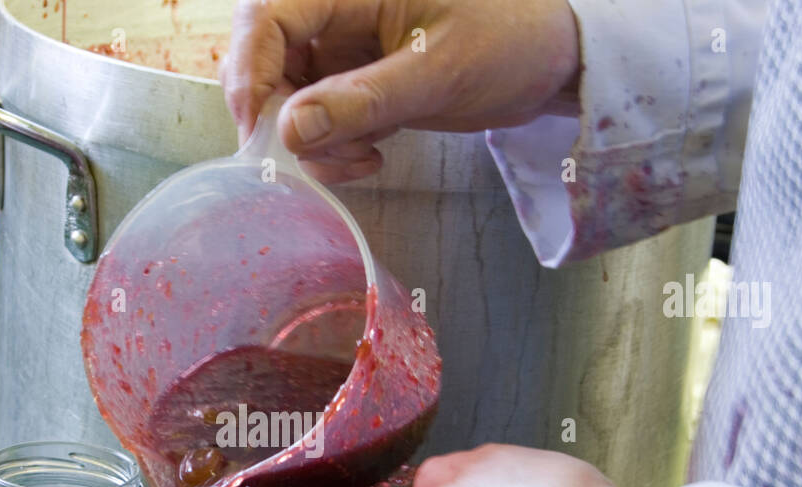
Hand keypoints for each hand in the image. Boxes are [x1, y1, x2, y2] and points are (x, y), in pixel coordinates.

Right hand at [220, 0, 581, 182]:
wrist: (551, 61)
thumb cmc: (511, 39)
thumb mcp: (440, 71)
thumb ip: (365, 101)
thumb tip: (292, 129)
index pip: (268, 16)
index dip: (251, 71)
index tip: (258, 130)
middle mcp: (337, 12)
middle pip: (266, 60)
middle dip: (282, 117)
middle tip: (316, 156)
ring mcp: (343, 50)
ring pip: (287, 99)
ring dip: (312, 143)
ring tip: (364, 157)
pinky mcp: (354, 85)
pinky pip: (318, 122)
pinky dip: (333, 150)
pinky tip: (372, 155)